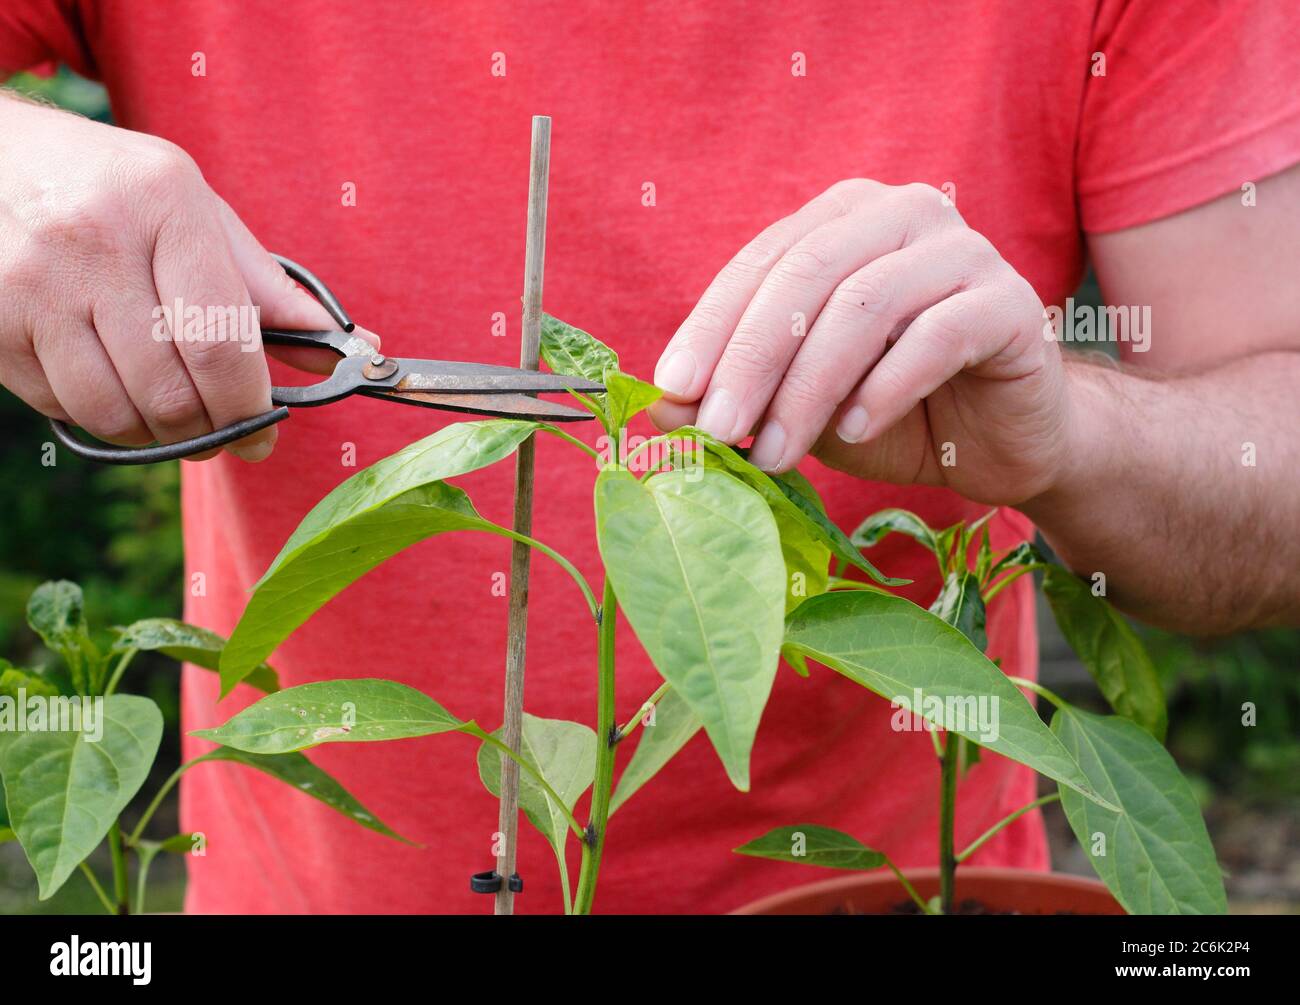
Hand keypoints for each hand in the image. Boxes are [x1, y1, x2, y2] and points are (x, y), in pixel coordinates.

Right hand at [0, 96, 376, 460]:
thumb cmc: (117, 191)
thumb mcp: (198, 212)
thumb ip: (266, 286)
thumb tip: (347, 348)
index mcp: (163, 205)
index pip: (221, 344)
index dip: (250, 407)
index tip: (266, 431)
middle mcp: (92, 242)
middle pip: (172, 392)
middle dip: (211, 431)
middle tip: (225, 432)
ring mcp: (31, 285)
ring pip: (115, 414)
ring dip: (157, 435)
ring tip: (172, 413)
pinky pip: (65, 409)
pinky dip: (103, 418)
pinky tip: (115, 385)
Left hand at [648, 179, 1071, 505]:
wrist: (1002, 441)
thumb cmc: (891, 413)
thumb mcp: (800, 407)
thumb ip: (740, 396)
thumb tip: (658, 407)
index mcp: (842, 220)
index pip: (761, 262)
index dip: (710, 326)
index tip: (671, 391)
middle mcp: (902, 213)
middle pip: (808, 274)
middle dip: (752, 360)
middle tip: (718, 431)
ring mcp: (963, 250)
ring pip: (864, 304)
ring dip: (808, 388)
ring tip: (776, 453)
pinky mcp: (1010, 302)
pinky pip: (936, 335)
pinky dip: (885, 388)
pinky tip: (854, 432)